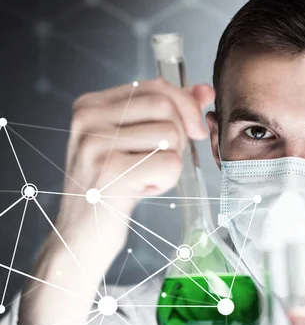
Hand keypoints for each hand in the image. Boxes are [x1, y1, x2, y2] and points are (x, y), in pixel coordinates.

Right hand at [55, 78, 213, 252]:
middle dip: (180, 135)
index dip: (185, 105)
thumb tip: (204, 91)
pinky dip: (166, 181)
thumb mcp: (134, 143)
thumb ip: (168, 113)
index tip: (194, 128)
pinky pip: (170, 164)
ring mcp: (96, 145)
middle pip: (166, 107)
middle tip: (162, 160)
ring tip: (144, 178)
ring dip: (170, 162)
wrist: (79, 236)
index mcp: (91, 106)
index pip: (155, 87)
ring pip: (170, 135)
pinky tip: (143, 190)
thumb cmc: (111, 187)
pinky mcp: (110, 173)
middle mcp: (89, 119)